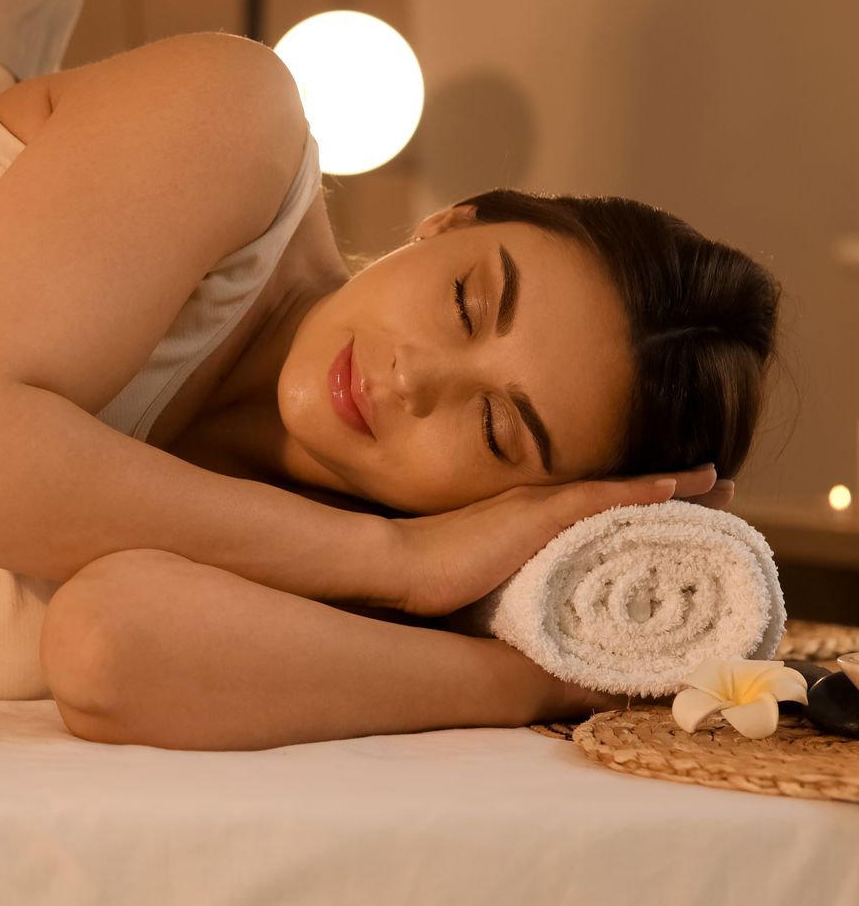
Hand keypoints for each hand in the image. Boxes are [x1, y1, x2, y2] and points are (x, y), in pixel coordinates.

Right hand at [384, 465, 726, 617]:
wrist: (397, 567)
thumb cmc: (429, 582)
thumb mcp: (485, 586)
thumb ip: (517, 594)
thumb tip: (540, 631)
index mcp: (528, 521)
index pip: (595, 511)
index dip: (639, 507)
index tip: (677, 506)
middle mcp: (541, 505)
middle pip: (618, 494)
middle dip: (670, 491)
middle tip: (718, 487)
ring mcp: (542, 507)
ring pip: (621, 492)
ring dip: (673, 488)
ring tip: (718, 485)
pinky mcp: (541, 515)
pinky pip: (607, 497)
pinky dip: (646, 490)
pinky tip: (682, 484)